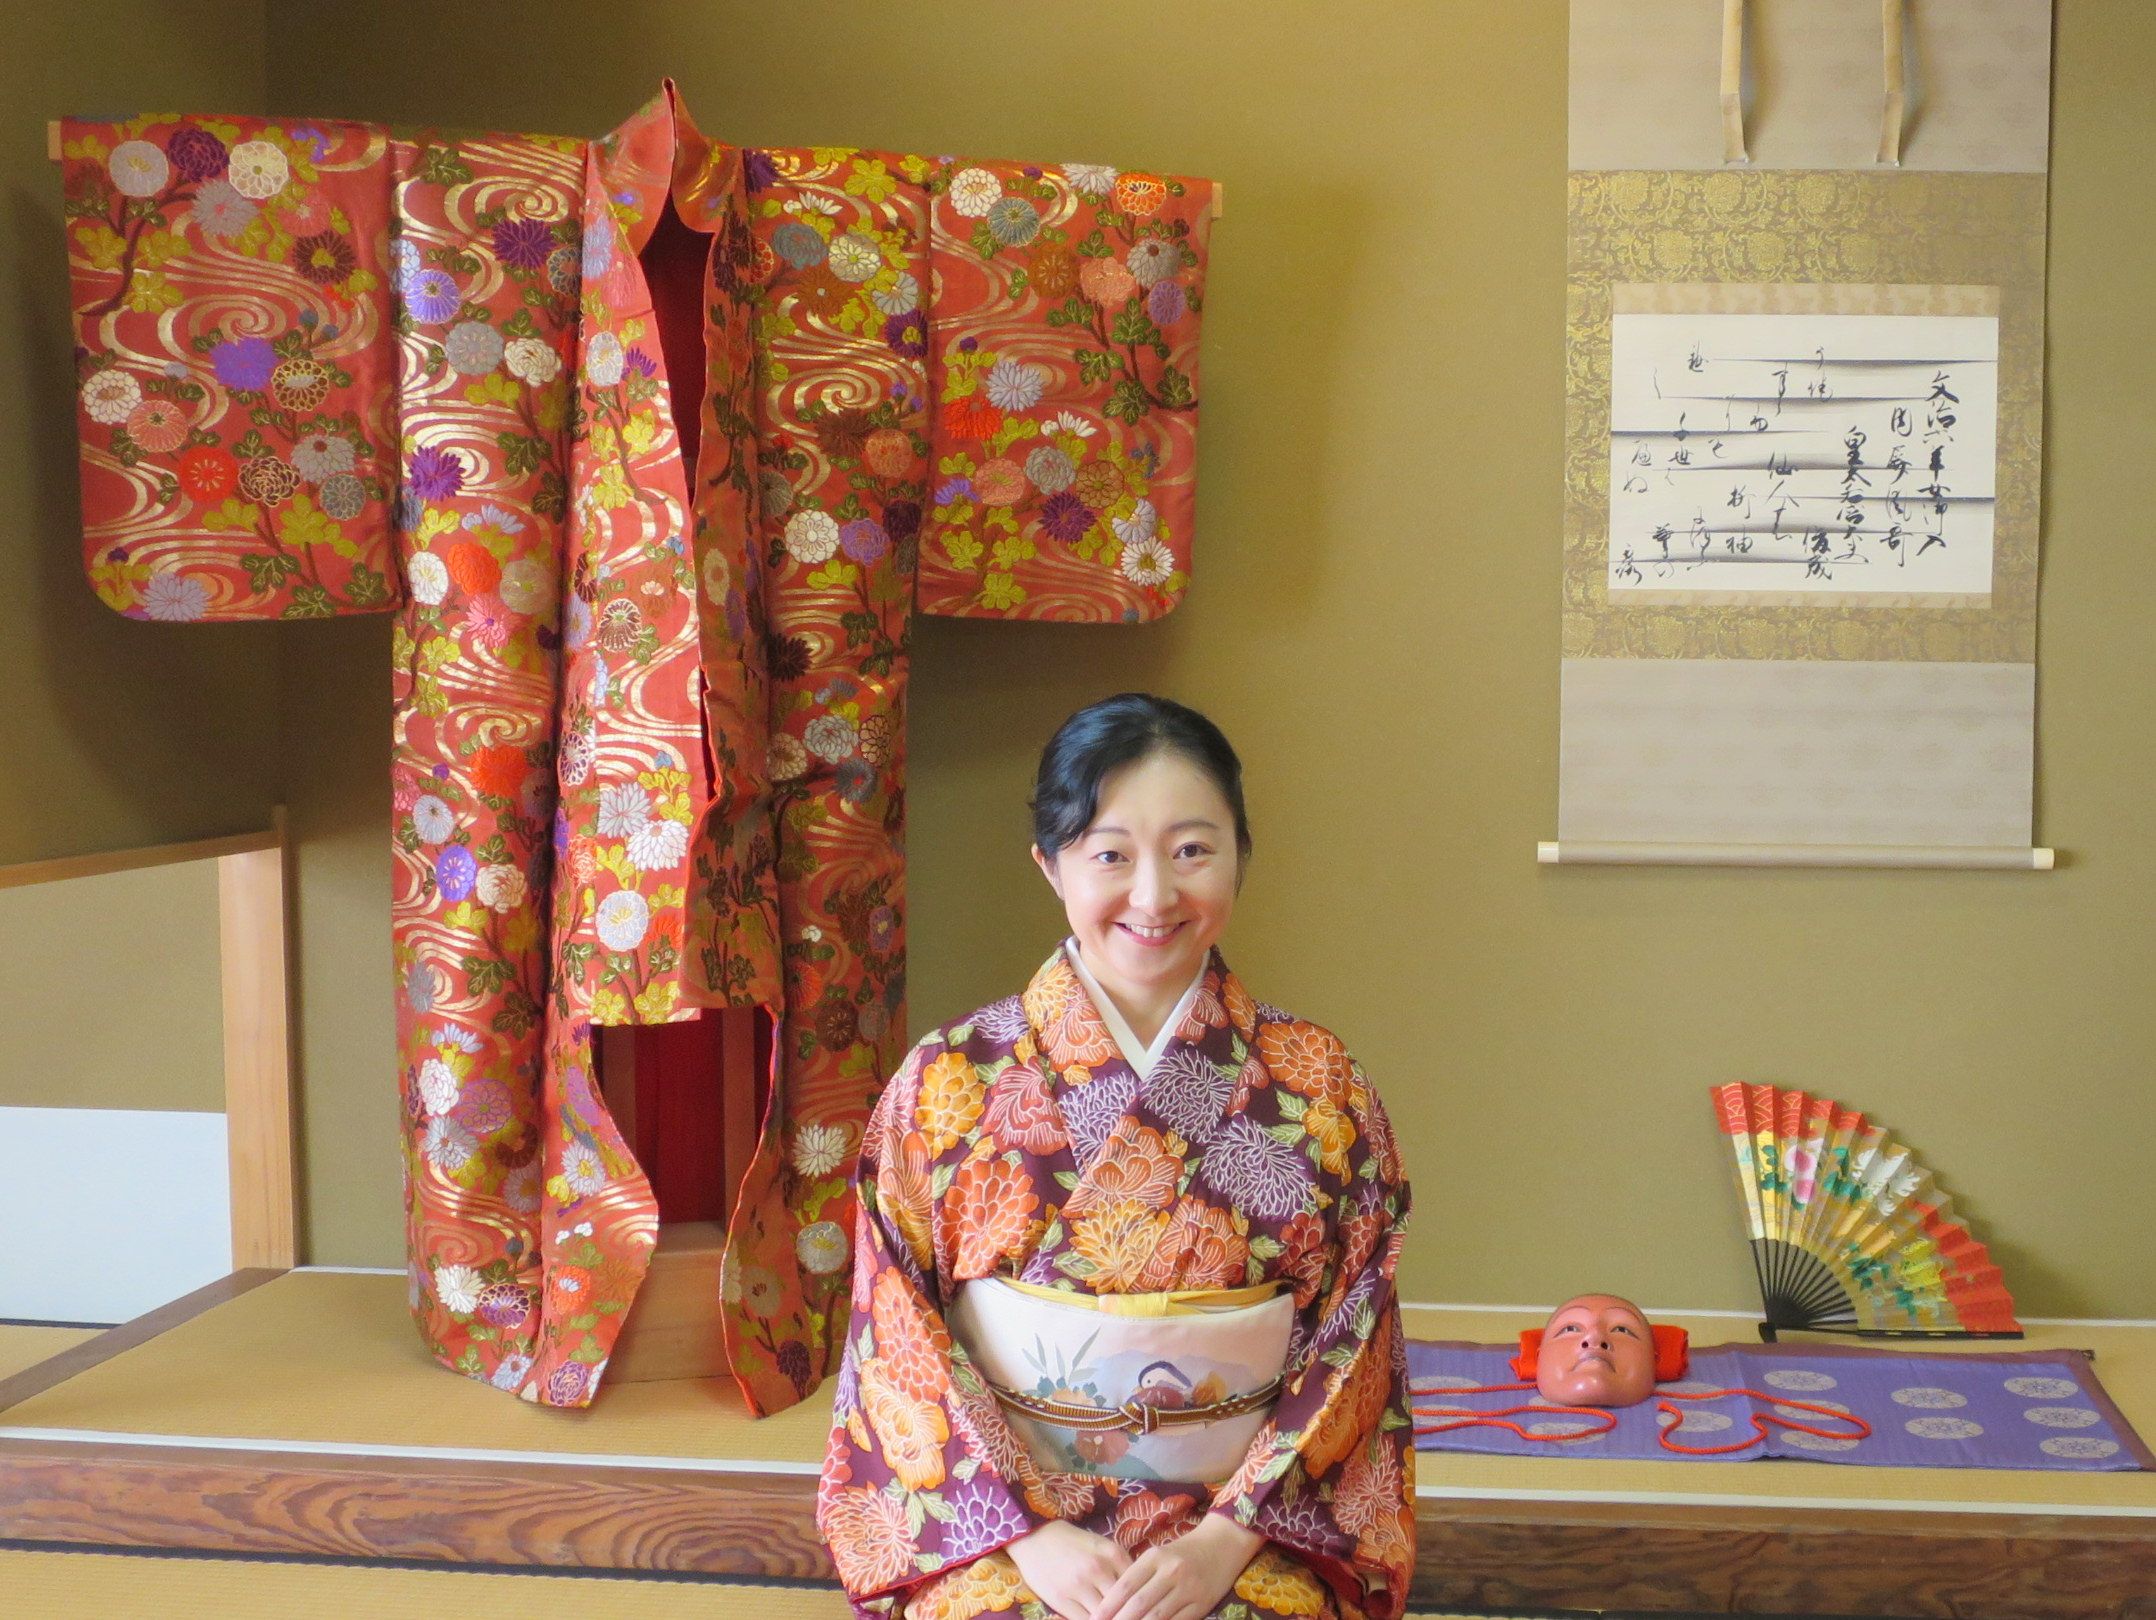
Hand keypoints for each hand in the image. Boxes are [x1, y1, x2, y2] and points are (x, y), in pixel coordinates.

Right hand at [1005, 1521, 1132, 1619]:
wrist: (1035, 1537)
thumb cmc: (1074, 1543)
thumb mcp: (1103, 1547)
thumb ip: (1123, 1568)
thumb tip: (1141, 1593)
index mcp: (1113, 1555)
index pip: (1138, 1588)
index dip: (1144, 1605)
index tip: (1148, 1613)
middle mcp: (1098, 1569)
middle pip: (1124, 1605)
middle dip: (1129, 1615)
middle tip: (1135, 1618)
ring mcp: (1079, 1586)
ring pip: (1105, 1617)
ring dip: (1111, 1619)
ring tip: (1116, 1619)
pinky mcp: (1061, 1600)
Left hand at [1087, 1514, 1263, 1619]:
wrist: (1223, 1543)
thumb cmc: (1185, 1551)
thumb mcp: (1159, 1555)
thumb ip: (1139, 1575)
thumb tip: (1114, 1601)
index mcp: (1155, 1557)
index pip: (1125, 1585)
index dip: (1108, 1605)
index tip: (1095, 1618)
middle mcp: (1170, 1572)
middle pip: (1138, 1604)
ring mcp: (1187, 1589)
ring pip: (1156, 1617)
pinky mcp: (1201, 1604)